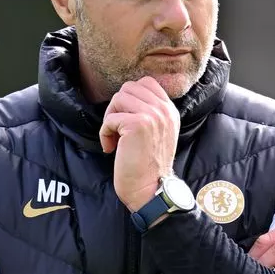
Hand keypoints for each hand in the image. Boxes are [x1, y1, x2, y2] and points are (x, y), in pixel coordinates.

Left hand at [99, 77, 179, 211]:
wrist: (151, 190)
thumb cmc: (148, 166)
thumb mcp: (158, 133)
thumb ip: (150, 113)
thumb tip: (125, 97)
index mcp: (170, 110)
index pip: (146, 82)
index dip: (130, 97)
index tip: (126, 119)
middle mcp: (164, 110)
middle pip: (129, 88)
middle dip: (117, 107)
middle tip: (117, 129)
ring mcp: (152, 116)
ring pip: (118, 98)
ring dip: (110, 118)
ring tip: (115, 138)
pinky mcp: (137, 125)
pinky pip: (110, 118)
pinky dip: (105, 133)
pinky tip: (111, 148)